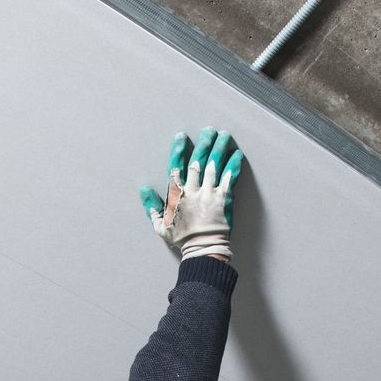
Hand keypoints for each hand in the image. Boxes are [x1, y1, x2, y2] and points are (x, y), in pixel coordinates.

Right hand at [139, 126, 242, 261]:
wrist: (203, 249)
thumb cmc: (182, 239)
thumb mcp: (160, 224)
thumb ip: (152, 205)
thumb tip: (144, 188)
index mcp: (177, 195)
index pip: (176, 167)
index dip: (179, 150)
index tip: (182, 137)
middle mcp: (193, 190)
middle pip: (198, 161)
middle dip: (203, 143)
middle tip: (208, 130)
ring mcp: (210, 194)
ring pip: (214, 166)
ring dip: (219, 148)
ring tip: (223, 135)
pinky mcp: (224, 200)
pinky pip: (230, 179)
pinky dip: (234, 166)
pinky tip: (237, 154)